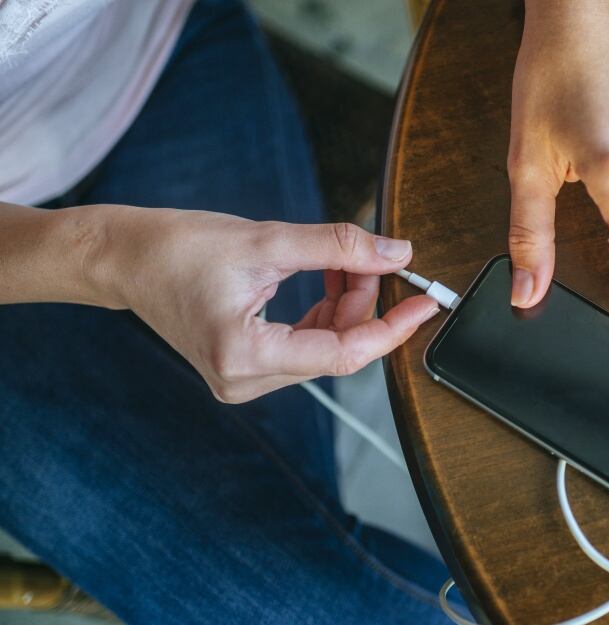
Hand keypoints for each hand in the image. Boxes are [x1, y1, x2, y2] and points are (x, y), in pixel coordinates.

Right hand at [90, 205, 437, 402]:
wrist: (124, 259)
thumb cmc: (177, 247)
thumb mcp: (266, 239)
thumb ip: (338, 247)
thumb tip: (396, 253)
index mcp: (244, 356)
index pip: (344, 354)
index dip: (392, 328)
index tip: (426, 302)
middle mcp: (244, 381)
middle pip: (337, 350)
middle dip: (364, 303)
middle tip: (374, 257)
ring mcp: (243, 380)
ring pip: (325, 348)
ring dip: (345, 306)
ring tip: (341, 260)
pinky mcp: (244, 368)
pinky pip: (305, 346)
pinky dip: (324, 313)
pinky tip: (325, 278)